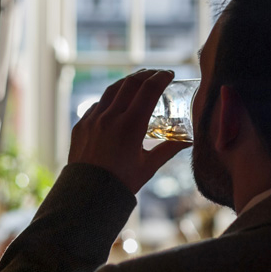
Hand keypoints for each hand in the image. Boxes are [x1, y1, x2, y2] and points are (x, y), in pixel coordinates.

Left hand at [68, 69, 190, 193]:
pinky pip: (97, 104)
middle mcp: (110, 117)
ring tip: (138, 81)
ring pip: (112, 90)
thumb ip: (169, 149)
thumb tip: (189, 140)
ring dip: (127, 82)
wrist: (87, 197)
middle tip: (157, 74)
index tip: (170, 74)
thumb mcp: (149, 166)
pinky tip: (117, 102)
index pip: (149, 90)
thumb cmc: (121, 183)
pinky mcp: (81, 125)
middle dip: (146, 75)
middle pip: (131, 84)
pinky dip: (110, 98)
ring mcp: (93, 119)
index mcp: (130, 126)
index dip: (161, 78)